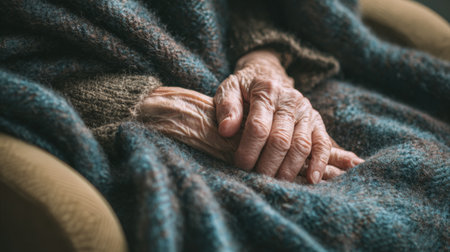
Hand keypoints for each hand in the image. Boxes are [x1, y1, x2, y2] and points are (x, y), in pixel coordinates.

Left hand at [214, 49, 363, 182]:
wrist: (269, 76)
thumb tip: (225, 130)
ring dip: (288, 169)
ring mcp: (306, 111)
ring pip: (301, 146)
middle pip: (281, 140)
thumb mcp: (230, 89)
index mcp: (267, 90)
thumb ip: (226, 107)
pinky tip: (311, 180)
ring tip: (275, 184)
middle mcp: (290, 100)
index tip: (240, 166)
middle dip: (267, 165)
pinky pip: (323, 144)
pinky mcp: (318, 122)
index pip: (258, 126)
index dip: (249, 150)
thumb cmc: (245, 89)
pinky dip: (319, 163)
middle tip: (256, 180)